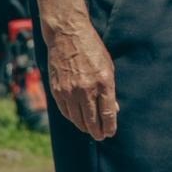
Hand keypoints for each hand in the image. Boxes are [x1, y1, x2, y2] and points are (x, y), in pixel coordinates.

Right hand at [46, 20, 117, 140]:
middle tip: (100, 136)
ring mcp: (70, 91)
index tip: (110, 133)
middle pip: (92, 120)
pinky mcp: (57, 90)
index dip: (109, 126)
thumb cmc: (91, 48)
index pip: (108, 113)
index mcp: (103, 82)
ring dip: (84, 127)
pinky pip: (65, 111)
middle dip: (98, 131)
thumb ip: (109, 89)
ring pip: (78, 119)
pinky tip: (77, 119)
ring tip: (90, 130)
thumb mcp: (107, 66)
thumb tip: (114, 109)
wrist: (68, 34)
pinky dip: (72, 118)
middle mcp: (86, 89)